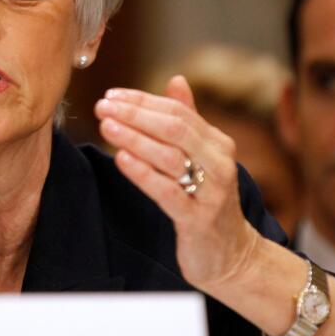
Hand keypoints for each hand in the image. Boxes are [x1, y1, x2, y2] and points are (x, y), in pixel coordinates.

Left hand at [94, 75, 258, 290]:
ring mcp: (211, 192)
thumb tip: (176, 80)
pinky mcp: (198, 219)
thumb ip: (189, 121)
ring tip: (106, 126)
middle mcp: (219, 163)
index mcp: (218, 143)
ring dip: (134, 138)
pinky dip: (143, 173)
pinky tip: (122, 160)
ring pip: (170, 156)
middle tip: (102, 106)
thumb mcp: (203, 159)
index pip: (178, 112)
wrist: (232, 255)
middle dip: (135, 114)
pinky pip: (168, 192)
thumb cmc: (209, 203)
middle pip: (175, 129)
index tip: (111, 95)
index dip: (143, 101)